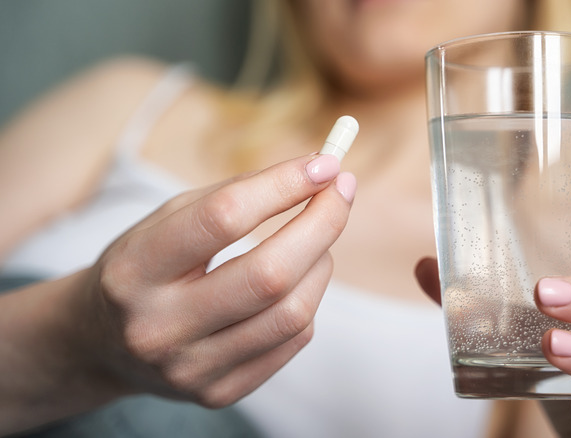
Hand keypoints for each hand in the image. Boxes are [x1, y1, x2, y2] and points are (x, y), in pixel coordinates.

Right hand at [80, 154, 353, 405]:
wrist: (102, 342)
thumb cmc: (146, 266)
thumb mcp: (168, 219)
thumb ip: (236, 194)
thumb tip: (316, 173)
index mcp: (135, 270)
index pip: (223, 218)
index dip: (283, 185)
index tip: (324, 164)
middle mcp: (159, 327)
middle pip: (270, 274)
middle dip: (322, 223)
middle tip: (341, 192)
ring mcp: (191, 368)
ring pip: (293, 313)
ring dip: (321, 262)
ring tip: (316, 240)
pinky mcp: (219, 392)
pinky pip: (293, 341)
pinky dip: (309, 299)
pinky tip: (297, 281)